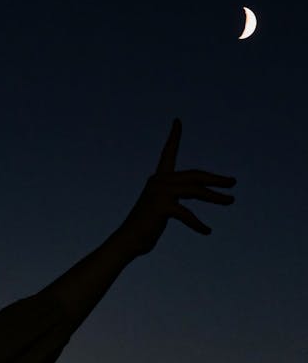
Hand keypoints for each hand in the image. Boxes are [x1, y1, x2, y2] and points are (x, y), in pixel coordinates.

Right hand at [120, 119, 235, 255]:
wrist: (128, 241)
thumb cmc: (145, 228)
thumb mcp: (163, 209)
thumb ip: (176, 198)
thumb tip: (193, 196)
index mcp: (158, 179)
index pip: (167, 153)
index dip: (173, 136)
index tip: (177, 121)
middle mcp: (158, 181)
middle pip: (194, 175)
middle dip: (215, 178)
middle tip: (233, 182)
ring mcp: (160, 193)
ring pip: (196, 191)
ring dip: (215, 197)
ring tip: (231, 200)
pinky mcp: (162, 206)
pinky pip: (187, 213)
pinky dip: (198, 224)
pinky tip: (207, 231)